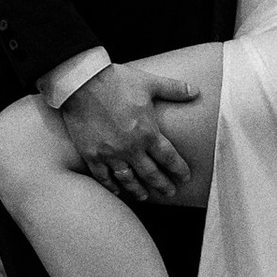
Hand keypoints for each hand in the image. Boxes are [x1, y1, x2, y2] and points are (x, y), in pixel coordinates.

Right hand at [60, 59, 198, 201]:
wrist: (81, 82)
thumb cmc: (116, 80)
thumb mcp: (148, 82)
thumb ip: (173, 89)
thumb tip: (196, 91)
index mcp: (147, 132)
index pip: (169, 158)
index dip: (179, 170)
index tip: (185, 177)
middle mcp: (131, 148)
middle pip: (151, 174)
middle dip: (163, 185)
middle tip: (170, 192)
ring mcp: (110, 154)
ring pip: (129, 181)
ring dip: (139, 191)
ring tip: (145, 196)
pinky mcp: (92, 155)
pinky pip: (104, 178)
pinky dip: (112, 187)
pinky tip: (118, 191)